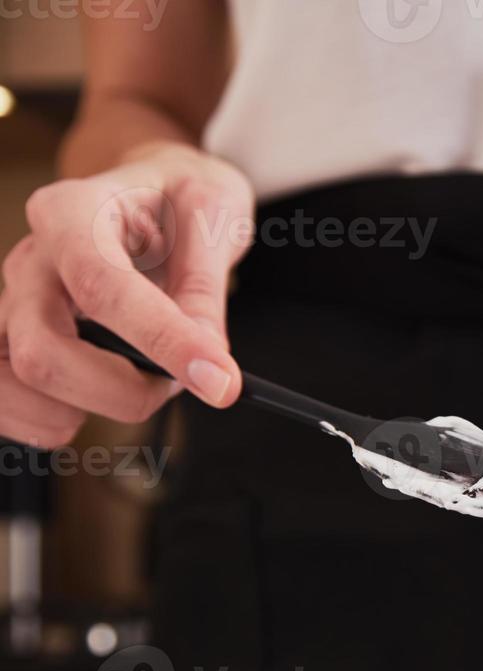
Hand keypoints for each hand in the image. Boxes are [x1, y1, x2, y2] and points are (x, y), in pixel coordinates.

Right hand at [0, 143, 252, 447]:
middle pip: (43, 354)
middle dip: (123, 392)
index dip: (162, 342)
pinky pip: (7, 401)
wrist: (152, 194)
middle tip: (180, 382)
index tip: (220, 382)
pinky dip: (49, 422)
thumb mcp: (213, 214)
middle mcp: (32, 260)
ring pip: (15, 384)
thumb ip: (205, 286)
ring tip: (141, 386)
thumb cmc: (179, 200)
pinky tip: (97, 404)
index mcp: (73, 213)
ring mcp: (15, 303)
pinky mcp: (15, 337)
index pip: (102, 288)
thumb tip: (206, 355)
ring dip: (86, 409)